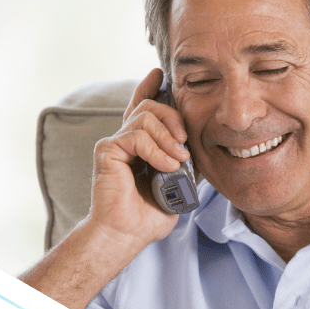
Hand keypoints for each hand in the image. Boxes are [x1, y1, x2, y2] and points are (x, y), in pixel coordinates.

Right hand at [88, 68, 190, 251]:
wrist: (128, 234)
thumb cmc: (149, 213)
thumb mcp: (177, 182)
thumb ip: (184, 160)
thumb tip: (202, 146)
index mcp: (139, 144)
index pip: (143, 107)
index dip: (150, 87)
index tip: (160, 74)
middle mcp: (125, 138)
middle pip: (149, 105)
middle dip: (173, 116)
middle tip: (185, 139)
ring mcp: (115, 143)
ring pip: (145, 117)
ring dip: (168, 138)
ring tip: (178, 160)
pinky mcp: (107, 150)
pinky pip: (137, 136)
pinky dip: (156, 150)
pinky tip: (166, 166)